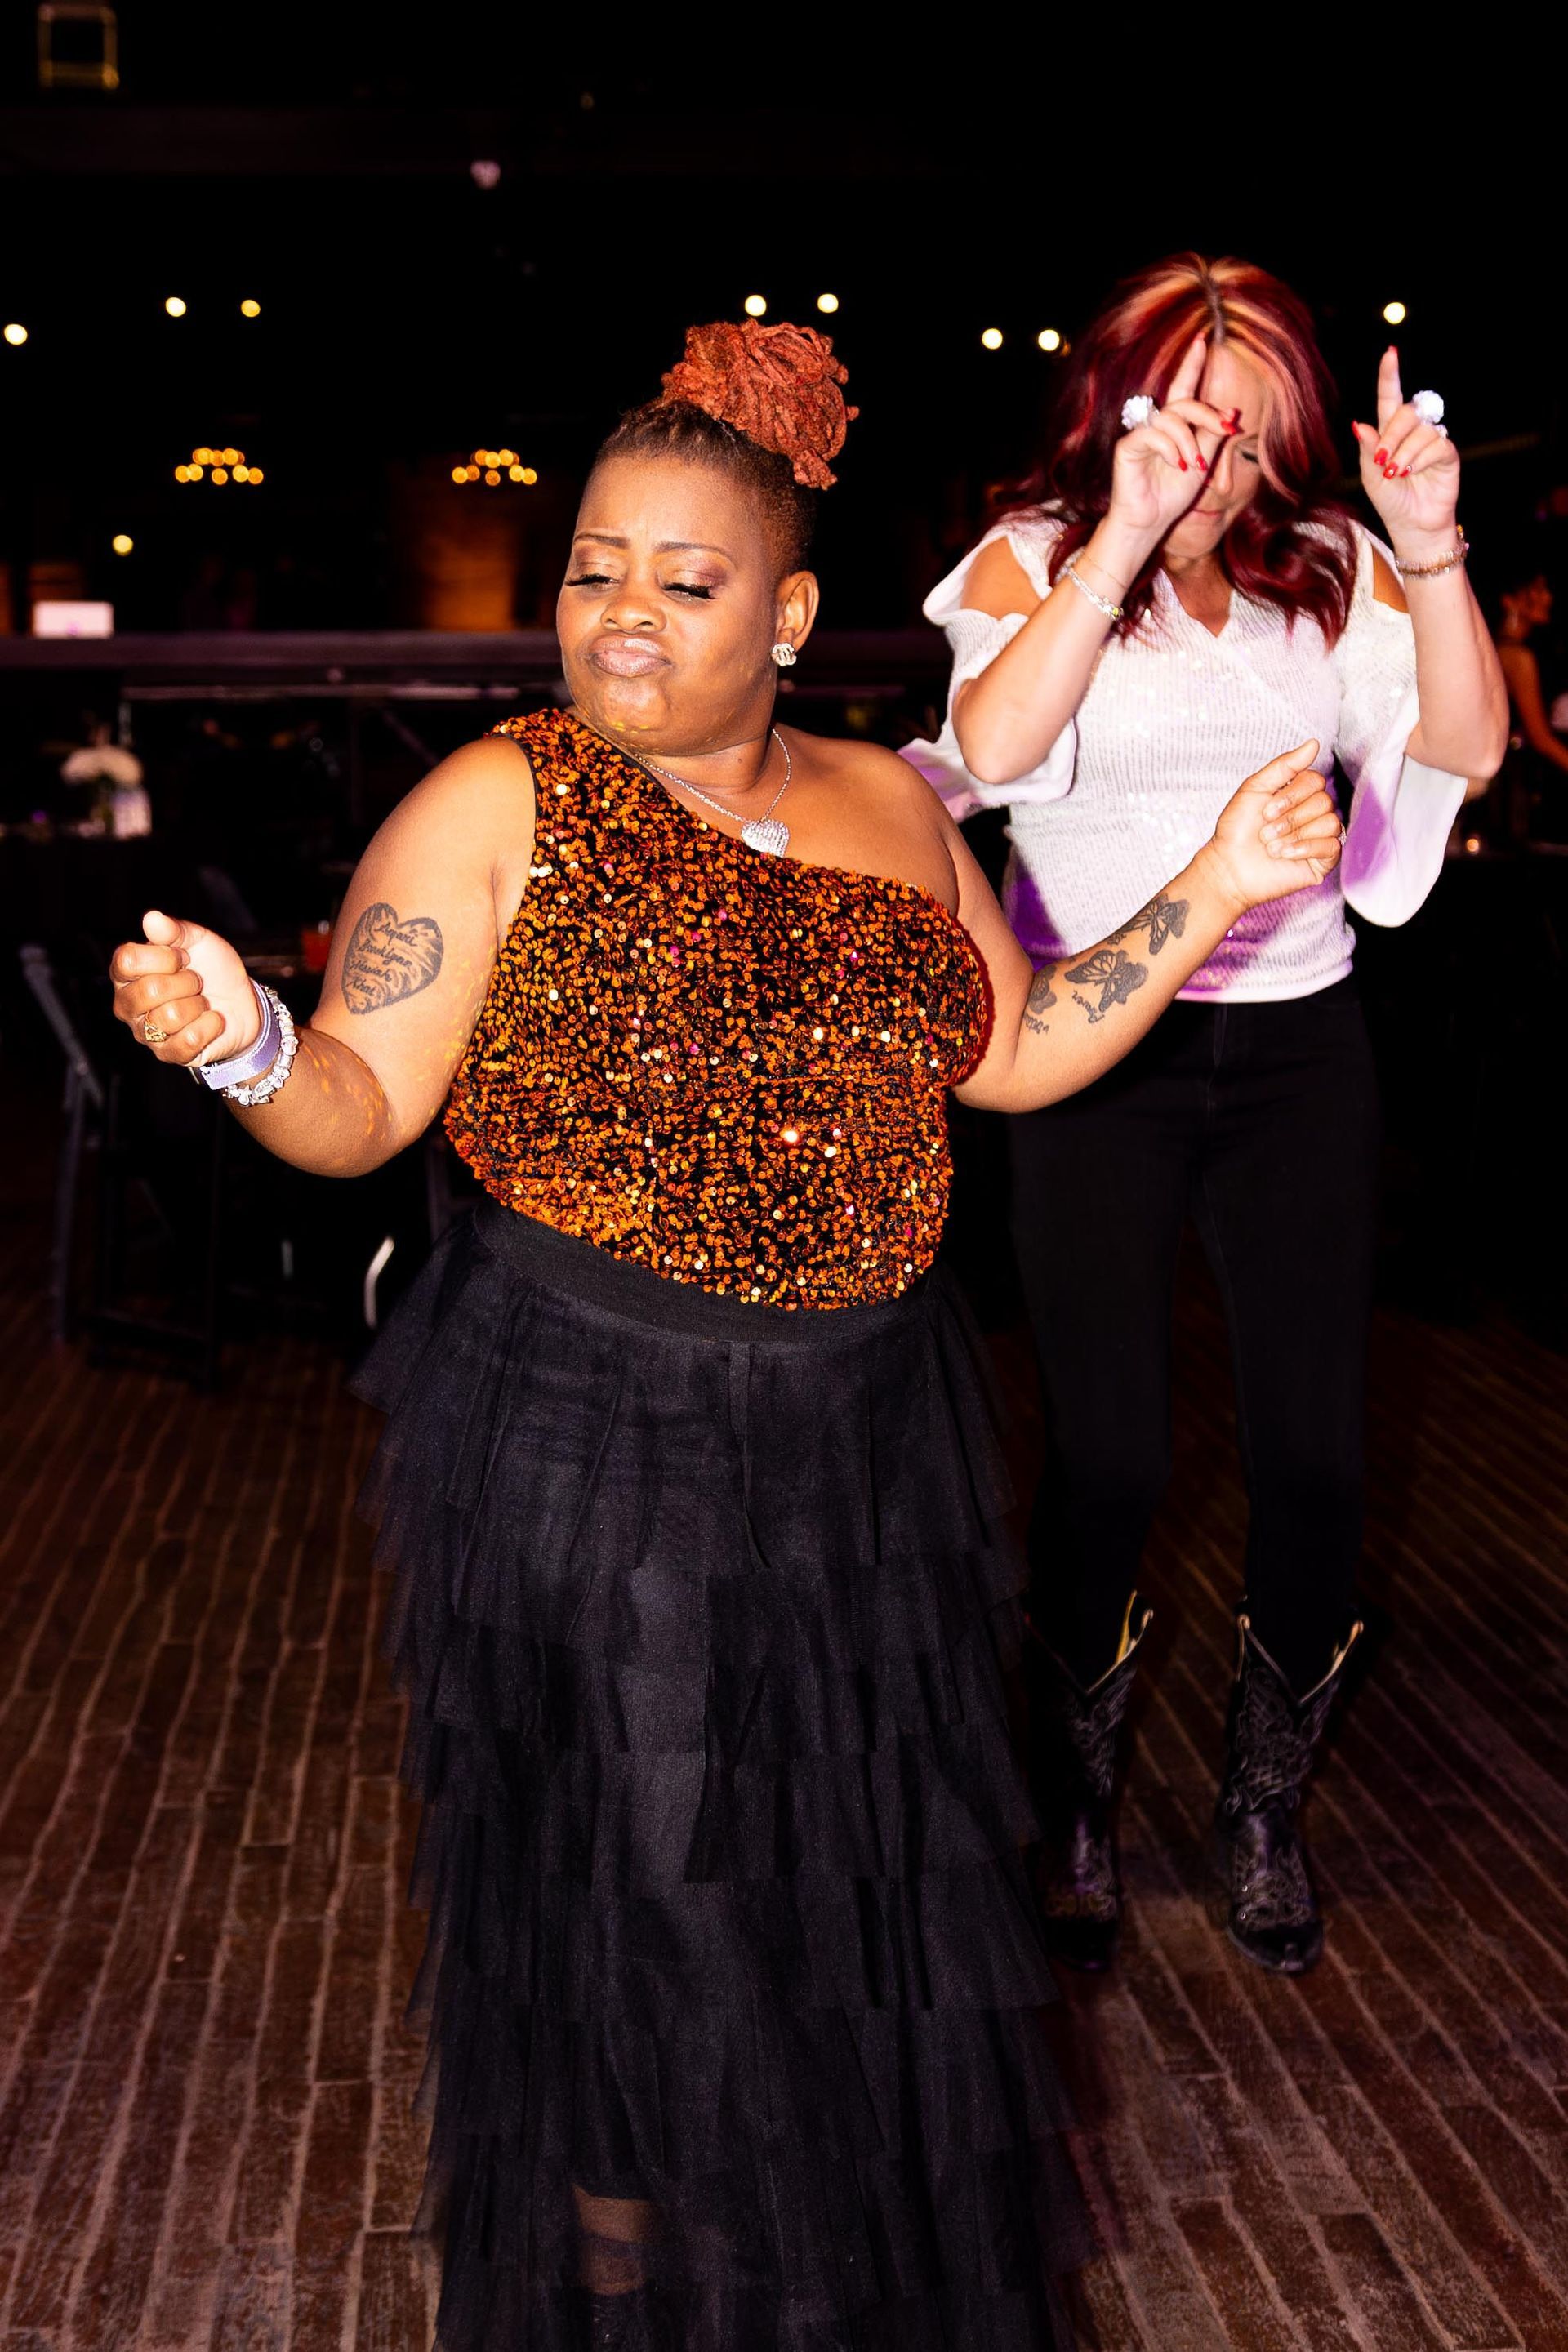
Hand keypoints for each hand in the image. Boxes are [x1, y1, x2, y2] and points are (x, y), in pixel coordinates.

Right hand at [109, 910, 257, 1067]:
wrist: (243, 1003)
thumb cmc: (213, 970)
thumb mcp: (198, 941)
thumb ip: (174, 930)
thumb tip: (151, 918)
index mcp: (126, 973)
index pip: (127, 961)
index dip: (163, 956)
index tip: (182, 957)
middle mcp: (127, 1004)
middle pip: (149, 991)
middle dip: (186, 982)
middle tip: (196, 982)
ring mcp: (145, 1032)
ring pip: (170, 1017)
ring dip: (199, 1005)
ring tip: (202, 1002)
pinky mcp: (168, 1054)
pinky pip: (187, 1040)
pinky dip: (209, 1026)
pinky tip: (212, 1020)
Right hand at [1104, 334, 1238, 548]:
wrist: (1150, 521)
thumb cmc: (1173, 494)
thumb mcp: (1203, 461)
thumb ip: (1213, 435)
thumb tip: (1231, 412)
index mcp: (1175, 425)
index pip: (1184, 388)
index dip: (1192, 364)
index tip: (1204, 338)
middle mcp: (1157, 424)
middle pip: (1183, 402)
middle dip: (1207, 413)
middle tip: (1226, 427)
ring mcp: (1141, 434)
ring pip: (1170, 418)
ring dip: (1188, 440)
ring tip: (1193, 464)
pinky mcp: (1128, 447)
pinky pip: (1152, 434)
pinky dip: (1170, 449)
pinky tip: (1177, 466)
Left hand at [1202, 740, 1343, 912]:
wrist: (1228, 868)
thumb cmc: (1236, 830)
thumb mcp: (1255, 788)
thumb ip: (1285, 765)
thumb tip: (1314, 743)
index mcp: (1299, 795)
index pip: (1316, 781)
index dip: (1291, 795)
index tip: (1265, 811)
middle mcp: (1312, 814)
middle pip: (1324, 801)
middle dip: (1290, 818)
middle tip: (1265, 832)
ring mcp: (1319, 837)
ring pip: (1330, 822)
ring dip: (1294, 834)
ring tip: (1271, 846)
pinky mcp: (1323, 861)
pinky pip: (1333, 845)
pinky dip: (1306, 848)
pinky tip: (1284, 854)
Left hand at [1352, 347, 1460, 553]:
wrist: (1412, 526)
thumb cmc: (1391, 500)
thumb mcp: (1371, 476)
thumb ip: (1368, 449)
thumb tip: (1359, 424)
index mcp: (1390, 432)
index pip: (1390, 399)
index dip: (1390, 377)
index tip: (1391, 354)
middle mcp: (1412, 431)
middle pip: (1405, 413)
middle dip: (1391, 435)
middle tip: (1383, 462)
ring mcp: (1431, 440)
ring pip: (1420, 429)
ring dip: (1404, 452)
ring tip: (1396, 473)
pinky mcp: (1447, 453)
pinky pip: (1436, 444)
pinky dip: (1420, 458)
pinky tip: (1412, 472)